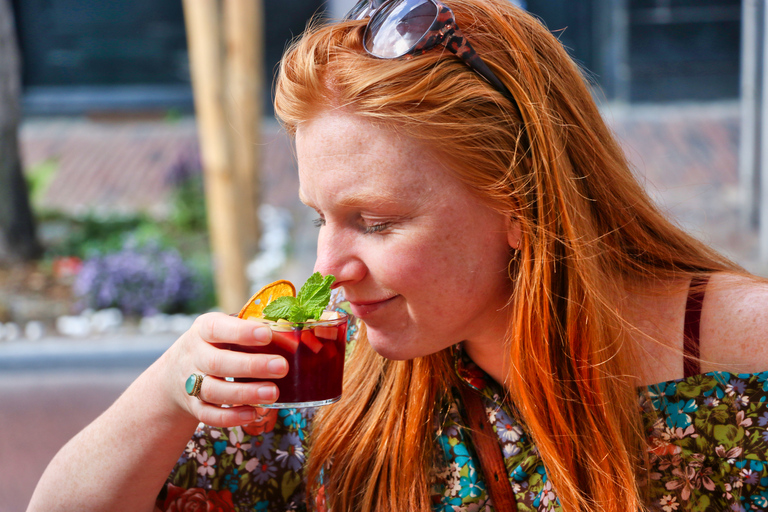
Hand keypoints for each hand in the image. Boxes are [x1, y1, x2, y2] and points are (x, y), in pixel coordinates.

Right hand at [163, 312, 287, 426]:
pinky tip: (254, 413)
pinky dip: (231, 417)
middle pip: (217, 363)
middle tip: (282, 367)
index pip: (218, 328)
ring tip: (273, 393)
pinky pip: (209, 415)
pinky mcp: (193, 406)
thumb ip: (252, 328)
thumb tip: (294, 329)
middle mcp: (194, 355)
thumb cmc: (216, 344)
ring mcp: (190, 382)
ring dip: (245, 394)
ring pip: (213, 391)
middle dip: (251, 366)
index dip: (242, 332)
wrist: (176, 370)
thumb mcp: (226, 328)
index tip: (267, 334)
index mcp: (204, 329)